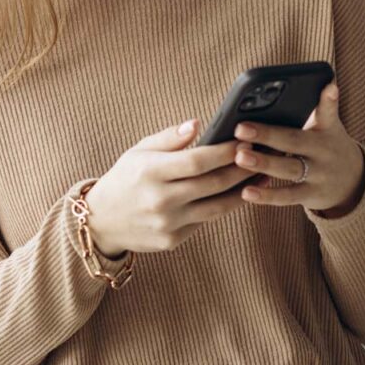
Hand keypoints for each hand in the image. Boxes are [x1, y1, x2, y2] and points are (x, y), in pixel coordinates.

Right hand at [83, 117, 259, 256]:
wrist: (101, 220)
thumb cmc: (124, 179)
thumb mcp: (138, 152)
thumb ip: (168, 138)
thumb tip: (197, 124)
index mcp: (149, 171)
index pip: (196, 160)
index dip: (224, 151)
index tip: (245, 141)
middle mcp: (159, 199)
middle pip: (212, 183)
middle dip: (242, 168)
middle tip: (263, 156)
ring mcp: (167, 222)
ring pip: (217, 206)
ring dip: (243, 191)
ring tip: (261, 176)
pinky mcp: (173, 240)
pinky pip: (205, 221)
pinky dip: (224, 207)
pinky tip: (237, 194)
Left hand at [234, 82, 364, 216]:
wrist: (353, 181)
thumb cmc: (326, 145)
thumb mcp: (328, 127)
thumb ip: (316, 110)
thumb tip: (306, 88)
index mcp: (326, 130)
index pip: (327, 112)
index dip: (328, 100)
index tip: (328, 86)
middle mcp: (323, 152)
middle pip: (294, 141)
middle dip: (267, 134)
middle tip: (240, 128)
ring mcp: (318, 175)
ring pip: (288, 169)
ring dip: (263, 163)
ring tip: (240, 157)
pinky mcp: (310, 195)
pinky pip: (287, 196)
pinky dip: (267, 195)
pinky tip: (246, 192)